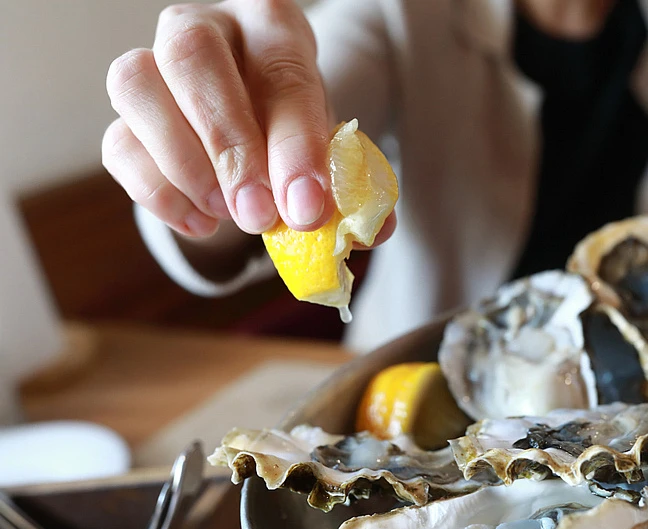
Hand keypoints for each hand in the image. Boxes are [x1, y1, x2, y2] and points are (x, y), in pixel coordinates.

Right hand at [102, 0, 337, 237]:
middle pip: (191, 56)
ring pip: (135, 85)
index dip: (295, 142)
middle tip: (258, 214)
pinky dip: (158, 193)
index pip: (282, 71)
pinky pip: (117, 143)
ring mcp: (154, 63)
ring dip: (183, 162)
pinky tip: (202, 222)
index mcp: (273, 26)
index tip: (307, 206)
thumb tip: (374, 228)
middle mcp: (206, 27)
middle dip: (228, 144)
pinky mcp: (125, 114)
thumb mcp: (332, 149)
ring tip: (227, 214)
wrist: (255, 136)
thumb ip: (352, 185)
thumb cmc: (296, 132)